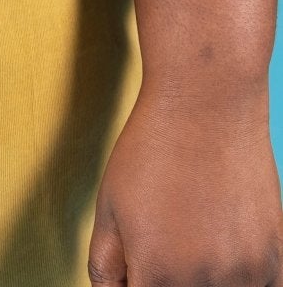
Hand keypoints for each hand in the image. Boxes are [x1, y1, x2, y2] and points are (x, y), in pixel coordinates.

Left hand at [88, 83, 282, 283]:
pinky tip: (225, 245)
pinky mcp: (276, 261)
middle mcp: (205, 286)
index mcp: (156, 277)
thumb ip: (106, 268)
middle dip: (166, 279)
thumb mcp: (109, 206)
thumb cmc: (154, 148)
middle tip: (166, 241)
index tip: (138, 272)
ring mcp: (246, 276)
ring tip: (195, 234)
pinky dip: (240, 278)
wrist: (207, 103)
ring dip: (204, 280)